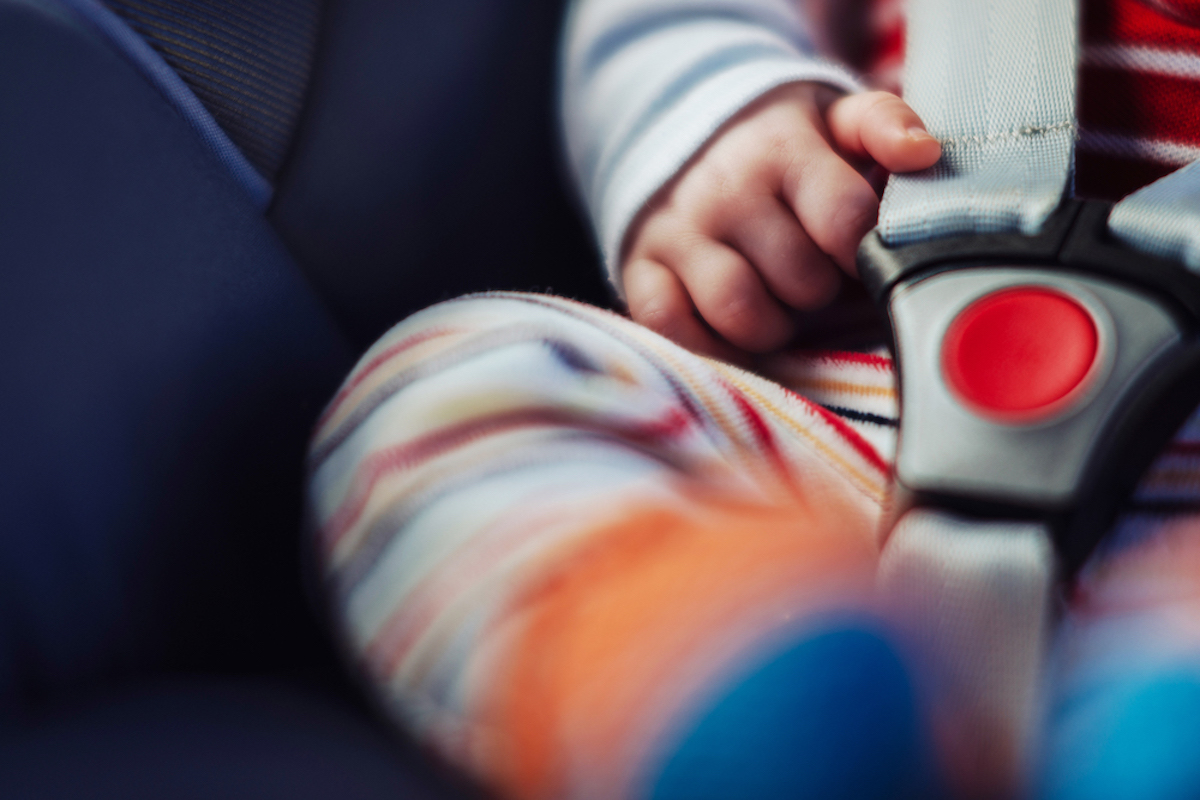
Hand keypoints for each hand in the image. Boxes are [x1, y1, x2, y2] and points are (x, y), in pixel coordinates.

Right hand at [621, 82, 940, 357]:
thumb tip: (921, 153)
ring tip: (779, 309)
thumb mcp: (833, 119)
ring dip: (774, 327)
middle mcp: (724, 190)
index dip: (864, 252)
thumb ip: (883, 126)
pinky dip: (710, 346)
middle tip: (816, 280)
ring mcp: (677, 232)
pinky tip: (734, 335)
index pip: (845, 220)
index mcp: (781, 148)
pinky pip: (672, 326)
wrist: (686, 141)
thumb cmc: (782, 150)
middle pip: (801, 280)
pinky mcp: (639, 268)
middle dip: (820, 292)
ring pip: (740, 310)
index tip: (858, 252)